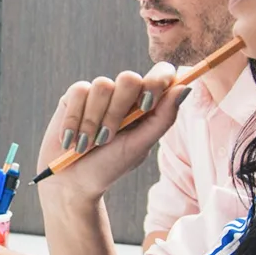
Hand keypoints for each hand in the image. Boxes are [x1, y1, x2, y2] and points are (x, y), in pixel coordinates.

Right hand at [37, 62, 190, 200]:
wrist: (73, 181)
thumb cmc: (110, 166)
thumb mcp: (140, 146)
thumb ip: (163, 118)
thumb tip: (185, 87)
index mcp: (147, 104)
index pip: (161, 73)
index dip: (156, 81)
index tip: (146, 106)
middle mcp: (124, 95)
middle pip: (129, 78)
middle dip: (116, 112)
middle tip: (107, 139)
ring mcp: (99, 93)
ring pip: (102, 86)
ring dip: (93, 121)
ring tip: (87, 144)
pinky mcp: (75, 95)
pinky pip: (79, 92)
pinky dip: (74, 120)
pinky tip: (70, 139)